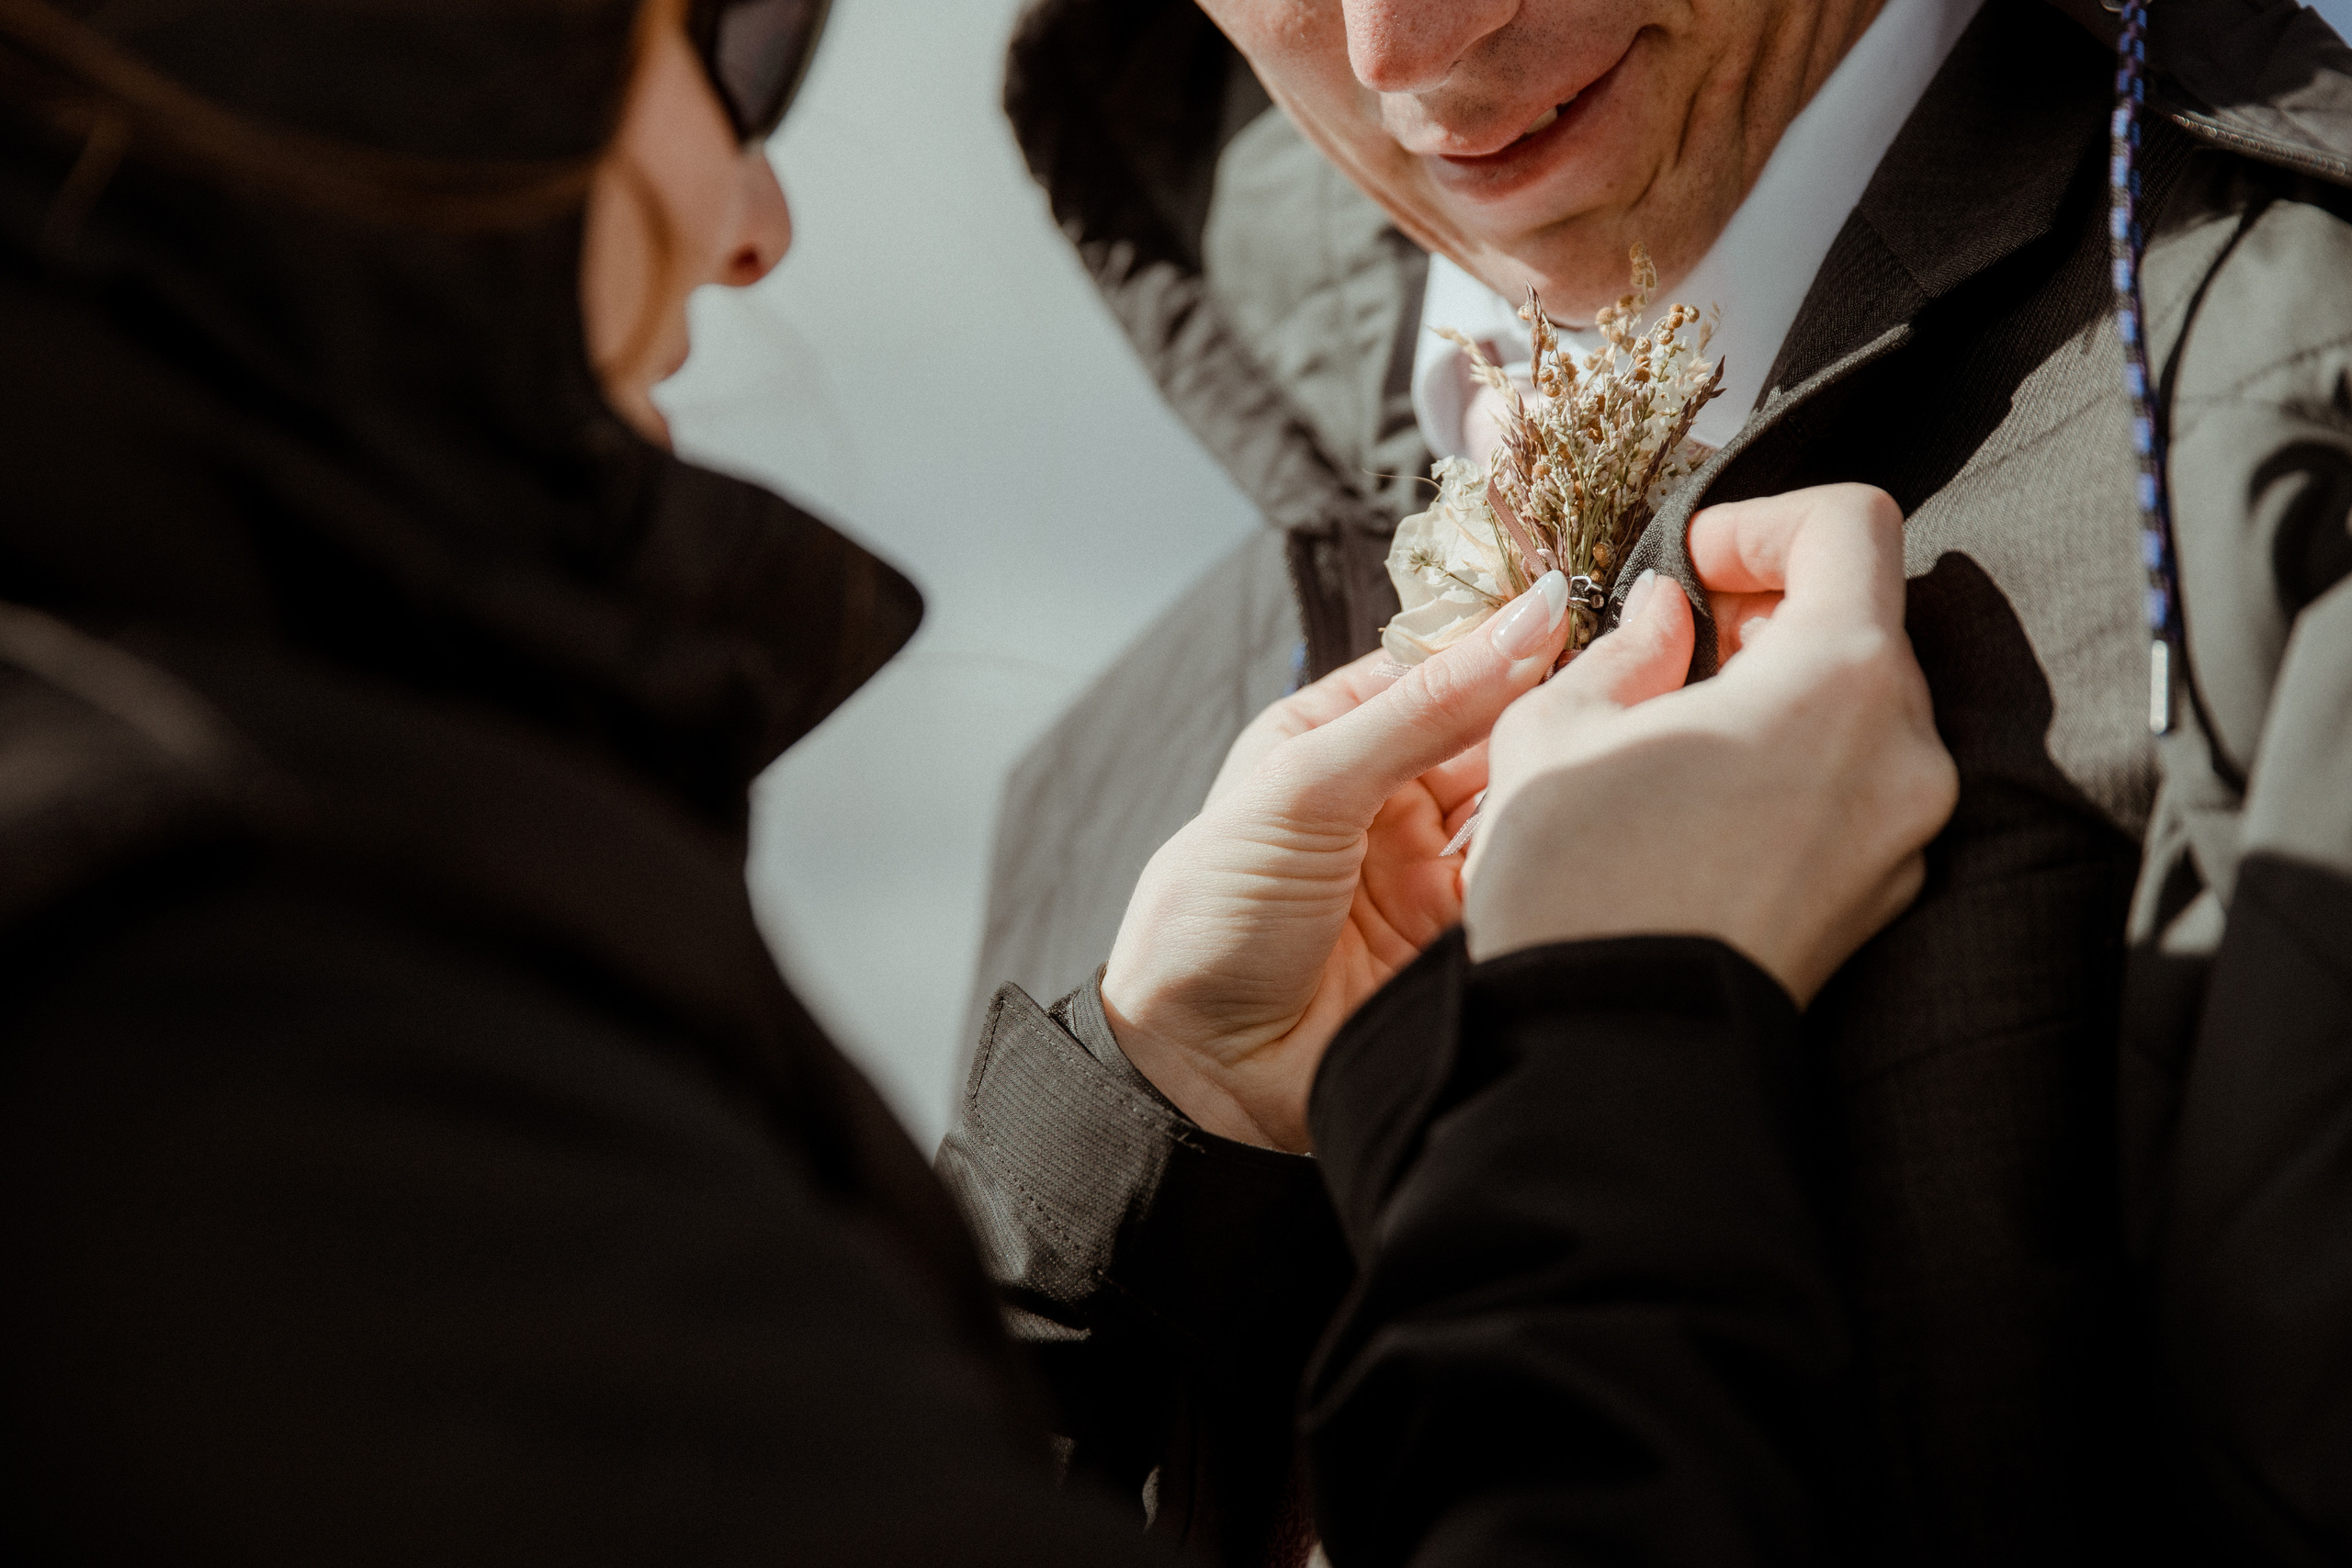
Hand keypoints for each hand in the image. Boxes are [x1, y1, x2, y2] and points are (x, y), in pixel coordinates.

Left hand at [1101, 575, 1575, 1151]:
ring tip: (1632, 745)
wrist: (1199, 1073)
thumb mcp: (1305, 786)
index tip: (1597, 606)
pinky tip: (1598, 835)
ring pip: (1525, 803)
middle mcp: (1386, 796)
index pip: (1443, 662)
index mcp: (1332, 735)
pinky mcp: (1462, 938)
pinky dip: (1562, 860)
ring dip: (1567, 782)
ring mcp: (1428, 868)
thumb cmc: (1207, 919)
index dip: (1512, 637)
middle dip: (1559, 705)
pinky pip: (1531, 880)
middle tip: (1651, 667)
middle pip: (1497, 730)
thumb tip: (1528, 620)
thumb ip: (1425, 707)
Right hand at [1464, 484, 1958, 1003]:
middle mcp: (1905, 751)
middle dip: (1770, 613)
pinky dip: (1799, 765)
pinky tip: (1706, 803)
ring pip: (1864, 708)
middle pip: (1865, 621)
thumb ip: (1626, 648)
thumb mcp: (1556, 726)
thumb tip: (1663, 621)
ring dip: (1783, 691)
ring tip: (1680, 731)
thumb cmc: (1575, 882)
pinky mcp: (1887, 895)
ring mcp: (1908, 831)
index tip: (1692, 567)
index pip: (1852, 526)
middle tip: (1677, 646)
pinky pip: (1860, 788)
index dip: (1763, 520)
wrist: (1609, 1051)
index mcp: (1839, 681)